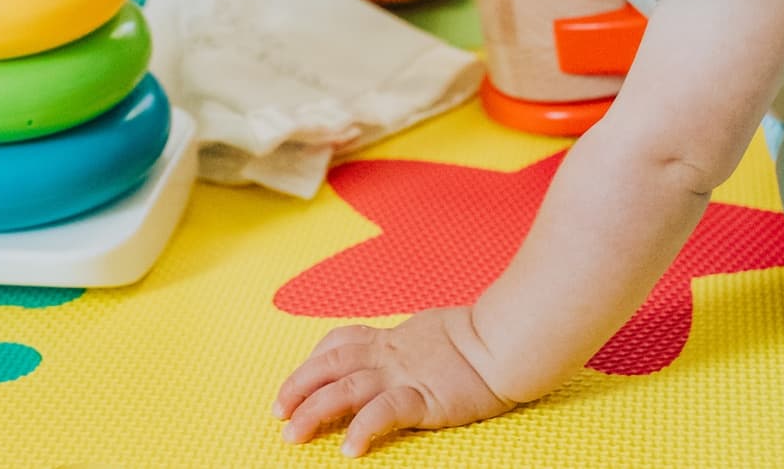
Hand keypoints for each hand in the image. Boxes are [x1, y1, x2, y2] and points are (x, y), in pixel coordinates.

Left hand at [273, 308, 517, 456]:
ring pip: (346, 388)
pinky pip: (385, 412)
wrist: (507, 341)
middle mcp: (390, 355)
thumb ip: (409, 345)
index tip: (295, 381)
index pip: (340, 342)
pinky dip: (363, 429)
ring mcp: (405, 376)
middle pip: (330, 364)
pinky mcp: (425, 399)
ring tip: (293, 435)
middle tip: (277, 412)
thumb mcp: (432, 334)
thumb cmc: (479, 338)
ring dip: (314, 410)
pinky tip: (349, 450)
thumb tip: (402, 353)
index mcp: (393, 340)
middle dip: (298, 387)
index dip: (312, 361)